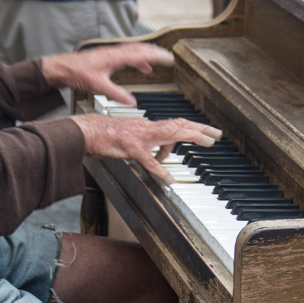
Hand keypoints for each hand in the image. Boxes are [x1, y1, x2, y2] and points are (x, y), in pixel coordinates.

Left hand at [40, 43, 173, 104]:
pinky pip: (128, 55)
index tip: (168, 58)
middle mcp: (115, 52)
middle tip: (169, 57)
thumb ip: (117, 95)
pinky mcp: (108, 56)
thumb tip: (133, 103)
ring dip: (147, 55)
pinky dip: (138, 60)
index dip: (156, 56)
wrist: (62, 68)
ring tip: (158, 62)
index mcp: (115, 56)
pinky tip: (141, 67)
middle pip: (140, 48)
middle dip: (155, 52)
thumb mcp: (99, 86)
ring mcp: (111, 53)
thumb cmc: (77, 73)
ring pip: (134, 50)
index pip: (141, 54)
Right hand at [73, 114, 221, 183]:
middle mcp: (147, 128)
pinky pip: (149, 160)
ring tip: (206, 142)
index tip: (208, 131)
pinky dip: (161, 169)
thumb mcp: (130, 137)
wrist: (86, 130)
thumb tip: (160, 153)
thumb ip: (147, 144)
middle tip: (217, 134)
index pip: (175, 123)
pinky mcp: (131, 149)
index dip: (193, 126)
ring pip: (170, 134)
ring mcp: (140, 138)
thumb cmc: (105, 134)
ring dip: (190, 137)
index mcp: (147, 126)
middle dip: (200, 129)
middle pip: (179, 125)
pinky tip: (169, 179)